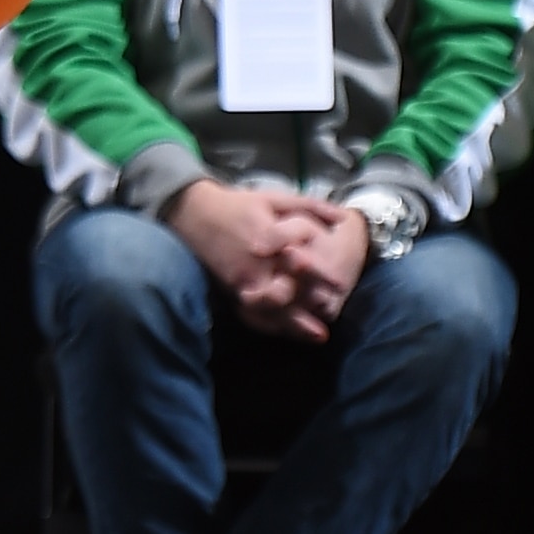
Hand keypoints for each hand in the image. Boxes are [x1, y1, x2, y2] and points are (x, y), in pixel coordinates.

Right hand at [167, 179, 360, 338]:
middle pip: (286, 292)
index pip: (299, 261)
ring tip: (318, 334)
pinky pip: (250, 314)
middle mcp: (255, 264)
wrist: (192, 213)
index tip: (339, 284)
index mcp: (268, 239)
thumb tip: (341, 217)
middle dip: (308, 304)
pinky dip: (269, 326)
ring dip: (294, 324)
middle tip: (329, 311)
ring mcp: (241, 280)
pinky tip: (286, 332)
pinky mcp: (230, 290)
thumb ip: (309, 206)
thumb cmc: (236, 205)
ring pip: (271, 309)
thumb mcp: (273, 199)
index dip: (321, 275)